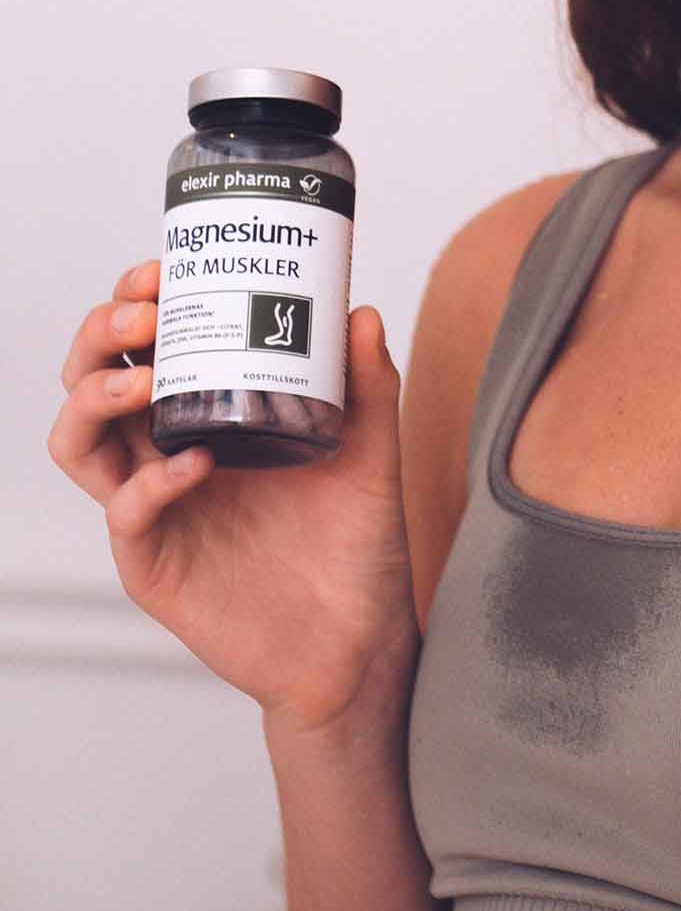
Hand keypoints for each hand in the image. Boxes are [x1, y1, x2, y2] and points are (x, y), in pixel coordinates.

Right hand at [49, 260, 420, 733]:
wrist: (362, 640)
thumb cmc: (356, 544)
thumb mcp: (372, 451)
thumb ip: (368, 385)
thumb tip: (360, 312)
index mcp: (208, 417)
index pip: (145, 347)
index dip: (136, 303)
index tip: (161, 269)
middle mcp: (167, 456)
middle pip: (91, 382)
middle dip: (102, 336)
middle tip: (145, 315)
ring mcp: (156, 511)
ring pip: (78, 444)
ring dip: (97, 399)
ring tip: (144, 382)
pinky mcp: (156, 566)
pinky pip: (126, 516)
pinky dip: (148, 483)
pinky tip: (194, 465)